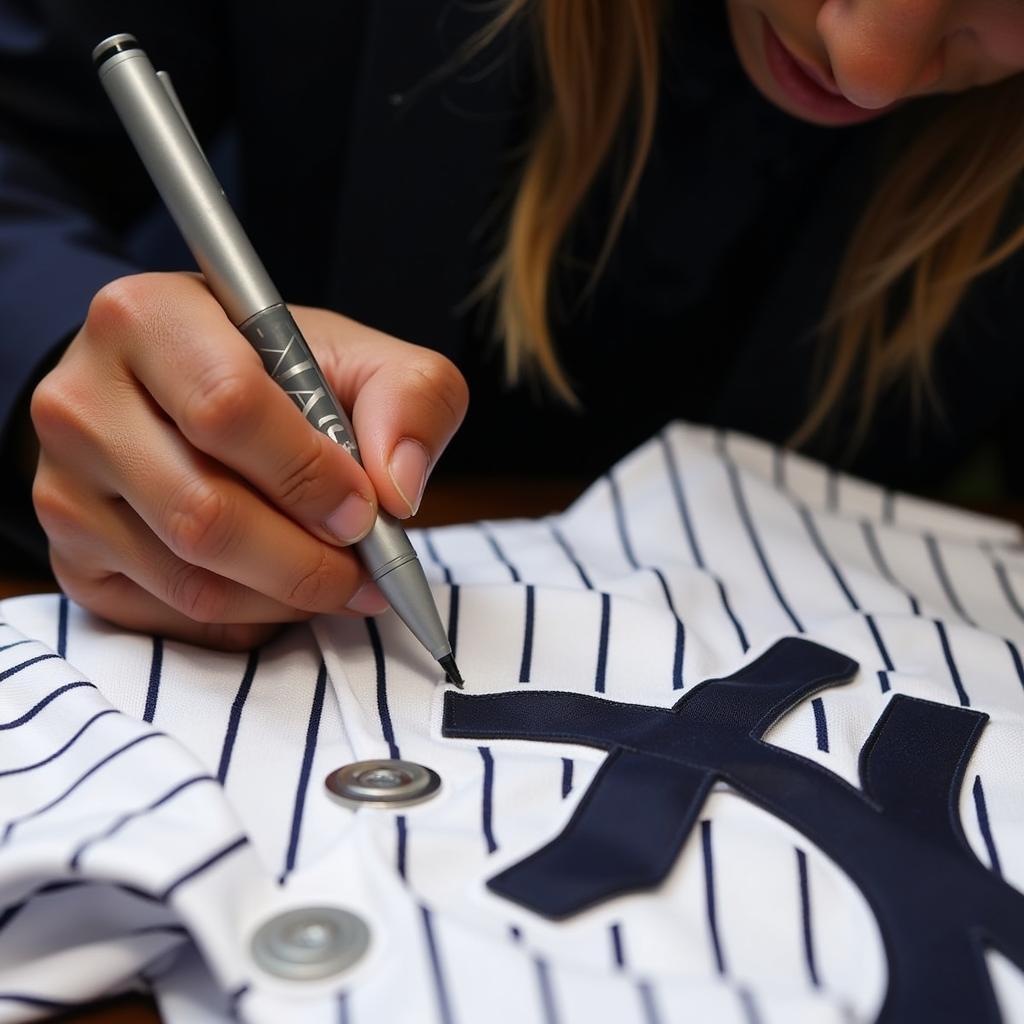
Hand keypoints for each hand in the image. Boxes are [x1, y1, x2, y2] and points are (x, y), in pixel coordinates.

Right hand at [30, 272, 467, 649]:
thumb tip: (397, 490)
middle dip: (307, 560)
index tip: (364, 509)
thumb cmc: (275, 371)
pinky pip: (172, 616)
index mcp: (149, 319)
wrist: (181, 390)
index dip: (311, 475)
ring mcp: (65, 488)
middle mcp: (83, 402)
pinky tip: (279, 588)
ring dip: (286, 598)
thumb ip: (409, 399)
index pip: (227, 409)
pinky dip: (248, 618)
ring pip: (191, 580)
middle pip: (203, 514)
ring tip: (335, 579)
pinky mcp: (72, 556)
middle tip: (365, 570)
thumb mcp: (360, 356)